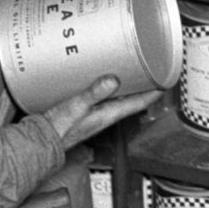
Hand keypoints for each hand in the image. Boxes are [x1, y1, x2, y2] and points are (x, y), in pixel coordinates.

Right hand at [41, 76, 156, 150]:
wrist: (40, 142)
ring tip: (136, 66)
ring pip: (120, 97)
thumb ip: (94, 94)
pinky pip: (105, 97)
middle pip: (133, 97)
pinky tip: (106, 77)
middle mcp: (107, 114)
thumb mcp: (76, 107)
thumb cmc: (57, 129)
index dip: (156, 90)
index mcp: (110, 114)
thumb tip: (114, 80)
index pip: (141, 101)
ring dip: (129, 84)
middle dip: (145, 83)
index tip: (168, 75)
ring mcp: (97, 114)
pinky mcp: (86, 112)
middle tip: (154, 65)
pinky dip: (111, 86)